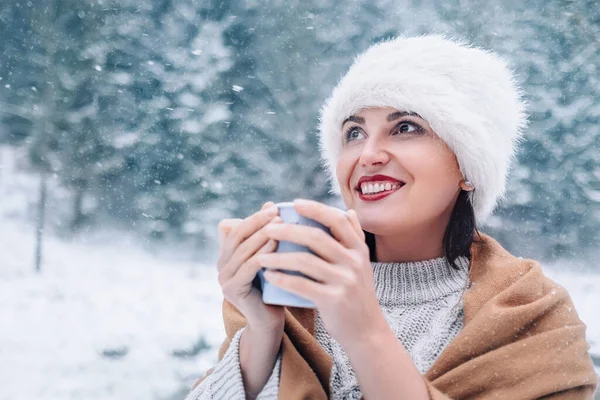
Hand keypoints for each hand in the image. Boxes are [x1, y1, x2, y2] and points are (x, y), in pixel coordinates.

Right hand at [216, 201, 285, 332]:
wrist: (270, 321)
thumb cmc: (273, 287)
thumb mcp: (270, 256)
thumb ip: (266, 234)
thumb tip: (270, 204)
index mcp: (226, 257)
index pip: (236, 229)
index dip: (253, 217)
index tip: (273, 208)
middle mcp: (221, 267)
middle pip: (238, 237)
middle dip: (258, 223)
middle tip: (277, 213)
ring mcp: (224, 279)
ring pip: (244, 250)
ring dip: (262, 236)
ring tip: (280, 225)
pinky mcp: (232, 290)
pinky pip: (249, 267)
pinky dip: (263, 254)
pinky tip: (277, 245)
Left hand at [256, 199, 386, 345]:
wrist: (367, 331)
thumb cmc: (358, 294)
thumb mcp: (363, 264)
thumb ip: (355, 237)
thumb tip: (349, 210)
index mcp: (359, 249)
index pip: (337, 220)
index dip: (315, 209)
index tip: (294, 204)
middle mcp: (354, 262)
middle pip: (316, 238)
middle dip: (288, 231)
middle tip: (268, 229)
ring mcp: (345, 281)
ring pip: (305, 261)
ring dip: (279, 257)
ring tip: (260, 256)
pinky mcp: (333, 300)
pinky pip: (302, 285)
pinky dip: (282, 279)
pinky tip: (268, 276)